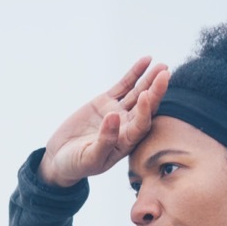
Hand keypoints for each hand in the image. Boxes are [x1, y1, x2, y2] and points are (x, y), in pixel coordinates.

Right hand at [38, 57, 169, 186]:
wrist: (61, 158)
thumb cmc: (76, 164)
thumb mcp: (89, 158)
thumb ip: (105, 141)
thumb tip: (113, 117)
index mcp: (126, 143)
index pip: (141, 125)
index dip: (145, 111)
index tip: (146, 96)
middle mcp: (126, 126)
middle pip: (145, 107)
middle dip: (155, 91)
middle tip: (165, 74)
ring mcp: (117, 112)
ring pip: (137, 93)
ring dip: (150, 80)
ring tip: (162, 66)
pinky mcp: (106, 102)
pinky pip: (123, 86)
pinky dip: (134, 74)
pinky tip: (146, 61)